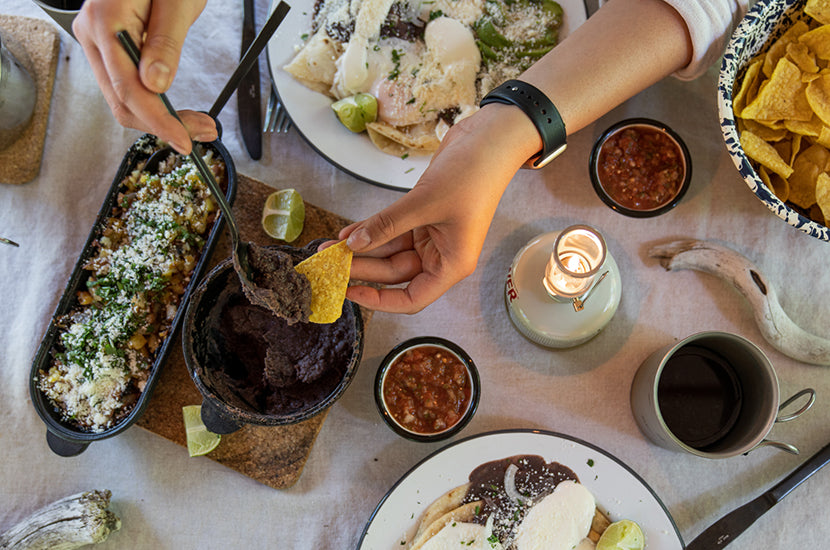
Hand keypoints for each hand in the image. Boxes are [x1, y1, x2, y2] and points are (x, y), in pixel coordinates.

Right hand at [72, 0, 214, 153]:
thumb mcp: (176, 2)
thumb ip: (165, 43)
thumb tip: (157, 84)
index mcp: (106, 23)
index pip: (129, 89)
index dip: (158, 121)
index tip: (183, 140)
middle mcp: (94, 35)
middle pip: (122, 101)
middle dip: (162, 124)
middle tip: (201, 133)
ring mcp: (98, 42)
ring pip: (123, 98)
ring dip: (160, 117)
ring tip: (197, 124)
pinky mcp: (109, 47)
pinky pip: (126, 85)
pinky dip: (153, 103)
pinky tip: (176, 110)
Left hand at [337, 105, 538, 313]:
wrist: (488, 140)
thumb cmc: (473, 175)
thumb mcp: (424, 202)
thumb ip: (386, 225)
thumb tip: (353, 243)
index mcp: (452, 264)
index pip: (412, 298)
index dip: (380, 300)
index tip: (351, 292)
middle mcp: (442, 255)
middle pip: (395, 274)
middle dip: (362, 268)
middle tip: (330, 262)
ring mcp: (431, 236)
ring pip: (390, 252)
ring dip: (361, 248)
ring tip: (330, 246)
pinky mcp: (423, 216)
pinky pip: (391, 231)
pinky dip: (370, 231)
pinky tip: (347, 232)